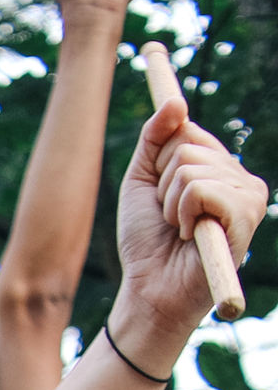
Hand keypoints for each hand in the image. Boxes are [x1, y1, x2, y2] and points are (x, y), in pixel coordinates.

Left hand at [111, 96, 263, 344]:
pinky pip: (201, 189)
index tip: (156, 149)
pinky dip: (183, 213)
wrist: (150, 288)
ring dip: (170, 204)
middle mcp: (240, 177)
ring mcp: (248, 195)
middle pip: (186, 146)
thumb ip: (154, 140)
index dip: (160, 155)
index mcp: (220, 168)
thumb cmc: (147, 241)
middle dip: (161, 185)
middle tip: (171, 218)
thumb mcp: (142, 182)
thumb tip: (174, 101)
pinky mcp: (246, 214)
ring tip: (181, 230)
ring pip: (190, 167)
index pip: (186, 131)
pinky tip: (191, 236)